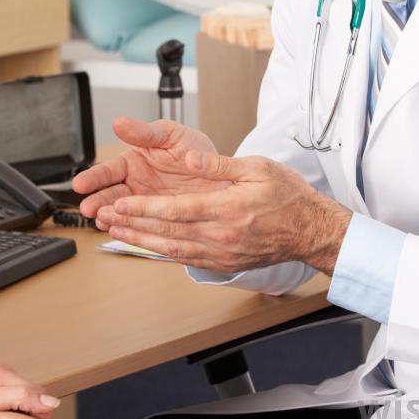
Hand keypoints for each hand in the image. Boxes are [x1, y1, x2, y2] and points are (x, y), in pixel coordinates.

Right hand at [71, 116, 222, 227]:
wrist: (225, 177)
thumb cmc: (197, 152)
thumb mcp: (172, 135)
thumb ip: (145, 132)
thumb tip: (120, 123)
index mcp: (135, 161)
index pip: (109, 170)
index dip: (94, 177)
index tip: (81, 184)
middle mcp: (137, 185)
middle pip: (110, 195)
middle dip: (97, 202)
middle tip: (88, 209)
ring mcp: (147, 205)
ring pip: (123, 213)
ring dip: (111, 217)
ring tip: (103, 221)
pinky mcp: (160, 220)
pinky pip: (143, 226)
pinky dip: (132, 230)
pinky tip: (122, 231)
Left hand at [97, 151, 352, 274]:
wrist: (312, 231)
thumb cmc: (288, 197)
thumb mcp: (257, 168)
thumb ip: (220, 164)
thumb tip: (191, 157)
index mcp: (227, 209)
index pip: (175, 210)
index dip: (144, 209)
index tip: (120, 204)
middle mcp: (221, 235)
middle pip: (167, 232)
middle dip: (133, 226)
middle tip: (106, 219)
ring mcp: (222, 252)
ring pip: (173, 249)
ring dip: (142, 242)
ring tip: (116, 233)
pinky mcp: (224, 262)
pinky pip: (187, 259)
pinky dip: (163, 253)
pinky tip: (147, 246)